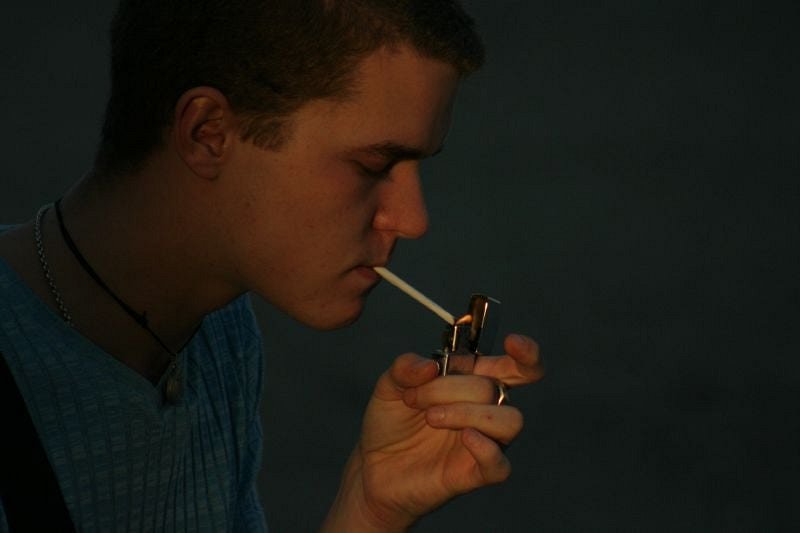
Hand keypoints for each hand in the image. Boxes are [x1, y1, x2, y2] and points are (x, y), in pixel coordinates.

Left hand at [323, 334, 542, 530]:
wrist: (372, 467)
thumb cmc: (391, 423)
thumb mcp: (388, 387)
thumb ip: (405, 367)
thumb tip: (431, 365)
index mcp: (472, 382)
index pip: (516, 366)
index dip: (526, 353)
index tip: (512, 342)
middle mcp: (485, 410)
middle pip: (495, 387)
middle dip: (450, 388)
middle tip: (415, 398)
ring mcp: (484, 441)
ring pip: (510, 421)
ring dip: (467, 413)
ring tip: (431, 419)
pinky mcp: (475, 473)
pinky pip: (500, 464)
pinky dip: (485, 448)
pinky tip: (464, 437)